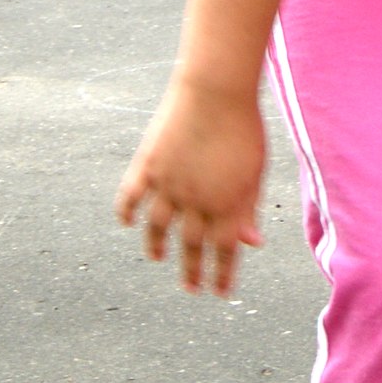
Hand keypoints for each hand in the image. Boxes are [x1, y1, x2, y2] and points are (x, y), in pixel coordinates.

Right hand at [118, 79, 267, 295]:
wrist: (216, 90)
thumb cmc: (244, 126)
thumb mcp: (255, 170)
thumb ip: (249, 207)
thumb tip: (252, 243)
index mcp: (228, 204)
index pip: (224, 250)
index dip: (222, 274)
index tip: (220, 293)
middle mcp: (196, 201)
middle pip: (192, 245)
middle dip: (192, 270)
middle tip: (190, 288)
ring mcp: (169, 185)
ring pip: (158, 227)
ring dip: (157, 246)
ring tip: (157, 257)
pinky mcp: (148, 165)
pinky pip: (131, 196)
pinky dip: (126, 211)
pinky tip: (126, 222)